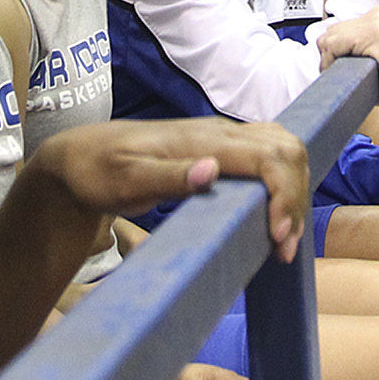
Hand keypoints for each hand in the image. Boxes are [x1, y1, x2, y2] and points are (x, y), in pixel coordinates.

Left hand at [33, 118, 308, 263]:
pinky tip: (275, 220)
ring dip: (295, 193)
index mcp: (202, 138)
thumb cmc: (98, 171)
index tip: (277, 237)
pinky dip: (284, 186)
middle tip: (283, 247)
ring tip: (282, 241)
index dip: (285, 195)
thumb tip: (212, 171)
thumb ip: (167, 177)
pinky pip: (269, 156)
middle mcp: (220, 132)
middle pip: (287, 150)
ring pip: (284, 150)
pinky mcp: (221, 150)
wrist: (81, 157)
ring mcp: (222, 138)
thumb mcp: (124, 181)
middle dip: (297, 198)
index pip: (267, 156)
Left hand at [316, 9, 378, 133]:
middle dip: (333, 58)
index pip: (340, 30)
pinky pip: (333, 47)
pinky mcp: (374, 35)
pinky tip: (352, 77)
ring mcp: (377, 22)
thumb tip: (333, 62)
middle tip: (349, 77)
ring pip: (328, 40)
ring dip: (332, 63)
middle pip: (330, 34)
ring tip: (352, 79)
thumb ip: (360, 54)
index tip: (347, 71)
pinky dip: (333, 65)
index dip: (337, 54)